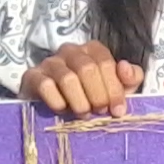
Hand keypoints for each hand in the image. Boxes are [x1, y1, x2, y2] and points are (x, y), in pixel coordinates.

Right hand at [18, 41, 144, 116]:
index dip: (114, 89)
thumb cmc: (91, 94)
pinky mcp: (32, 75)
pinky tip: (63, 110)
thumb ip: (130, 78)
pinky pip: (45, 86)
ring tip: (83, 113)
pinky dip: (58, 102)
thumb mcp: (116, 87)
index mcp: (93, 49)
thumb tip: (125, 68)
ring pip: (67, 78)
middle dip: (97, 95)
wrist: (55, 104)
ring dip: (79, 102)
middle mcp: (71, 50)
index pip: (106, 63)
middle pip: (87, 69)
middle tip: (99, 112)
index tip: (117, 110)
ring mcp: (50, 62)